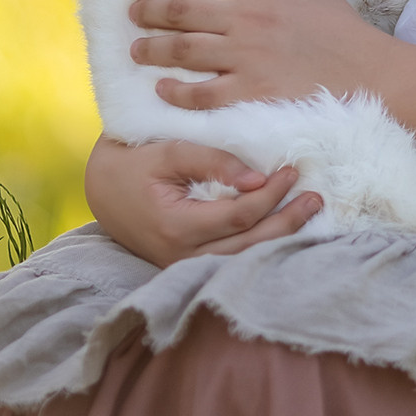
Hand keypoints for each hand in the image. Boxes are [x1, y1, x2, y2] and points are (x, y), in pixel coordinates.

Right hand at [83, 136, 322, 267]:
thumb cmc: (132, 162)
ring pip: (244, 258)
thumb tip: (257, 178)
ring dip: (280, 237)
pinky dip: (262, 244)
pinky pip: (233, 259)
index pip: (239, 216)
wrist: (100, 188)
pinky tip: (284, 228)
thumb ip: (212, 161)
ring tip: (309, 213)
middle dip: (287, 222)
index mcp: (176, 226)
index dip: (270, 195)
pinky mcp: (190, 264)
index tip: (291, 170)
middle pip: (250, 245)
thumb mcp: (168, 150)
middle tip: (315, 197)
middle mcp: (182, 256)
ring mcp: (185, 265)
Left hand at [130, 0, 387, 108]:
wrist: (373, 78)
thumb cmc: (347, 37)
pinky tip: (163, 89)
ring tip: (137, 50)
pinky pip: (199, 93)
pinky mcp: (250, 94)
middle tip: (134, 13)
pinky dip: (175, 91)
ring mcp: (247, 57)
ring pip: (181, 49)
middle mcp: (248, 19)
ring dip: (151, 49)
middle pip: (181, 10)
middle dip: (149, 10)